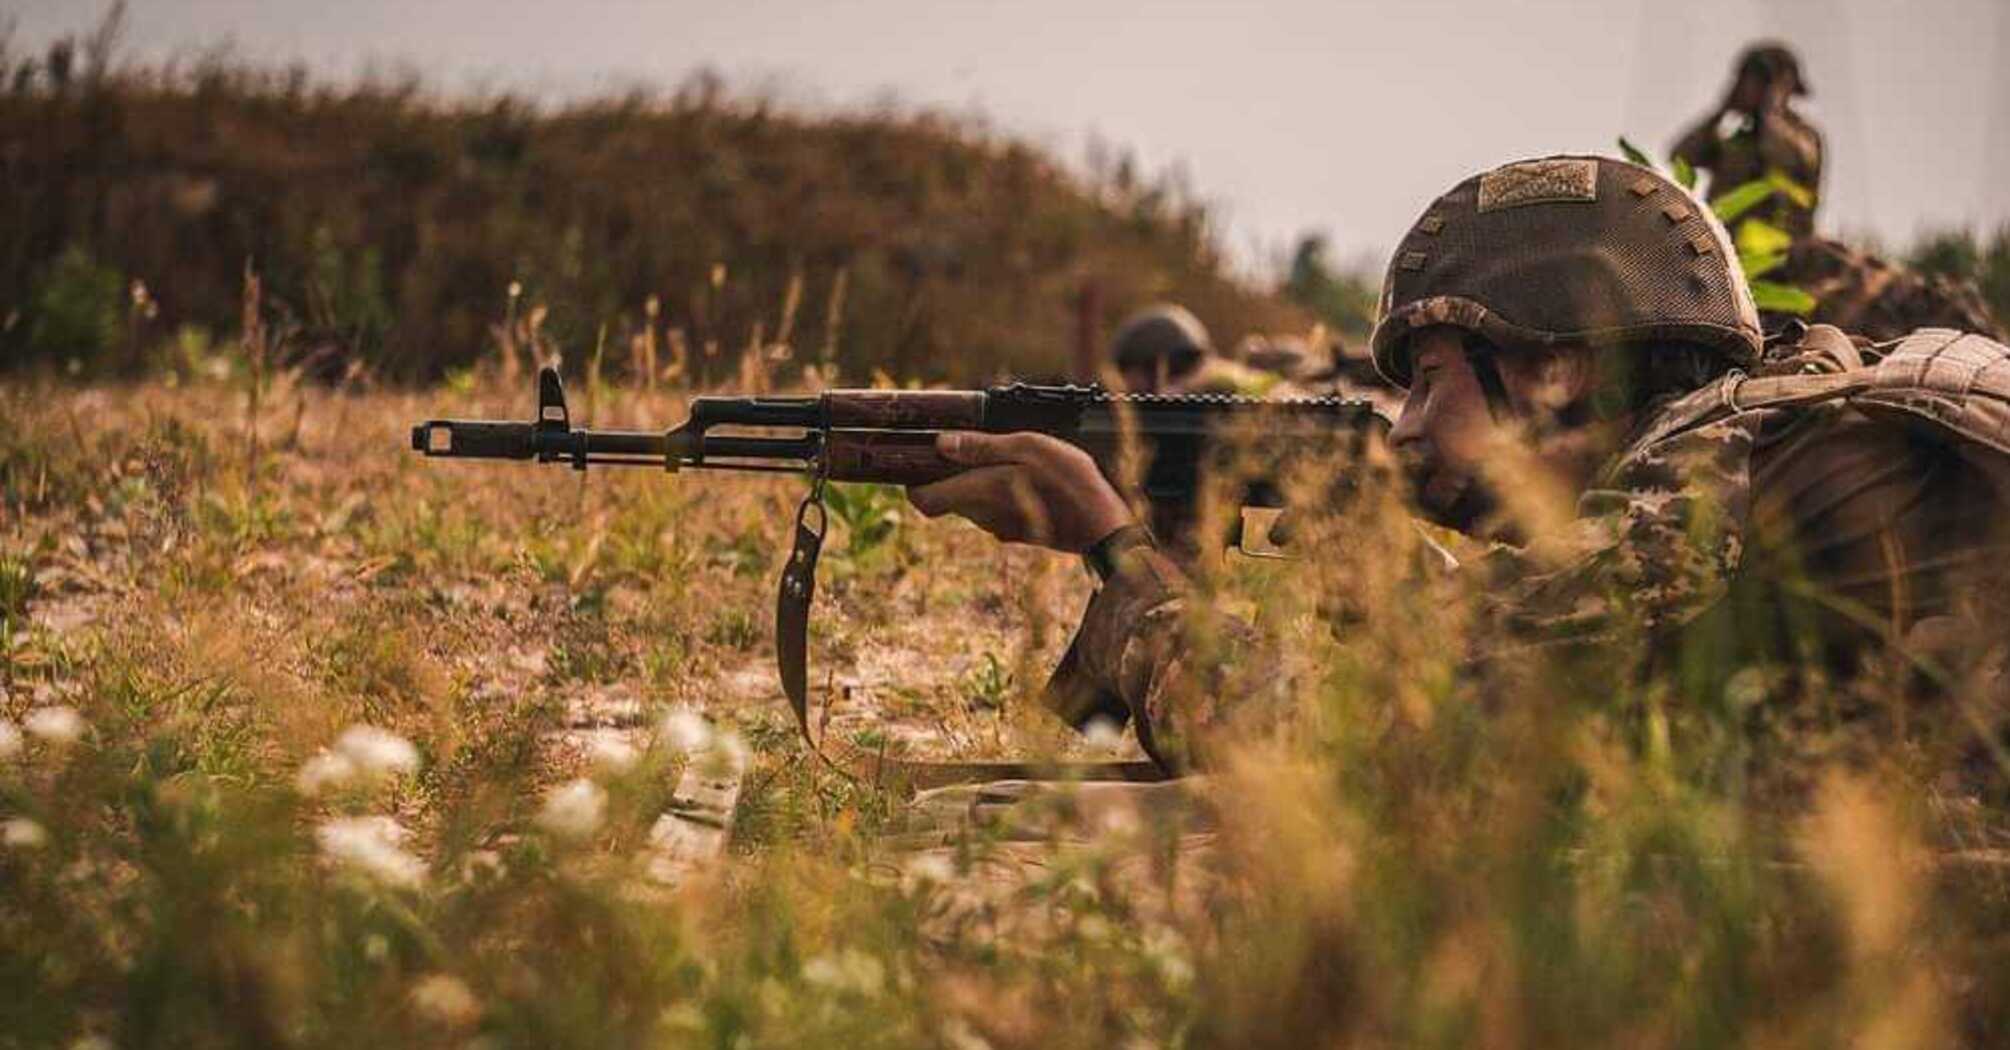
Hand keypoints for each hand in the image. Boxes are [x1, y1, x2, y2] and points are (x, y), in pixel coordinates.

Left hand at [906, 431, 1133, 552]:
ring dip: (979, 481)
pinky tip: (1026, 478)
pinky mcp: (1018, 533)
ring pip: (972, 503)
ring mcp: (1000, 527)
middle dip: (952, 473)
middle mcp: (981, 516)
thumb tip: (941, 443)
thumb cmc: (1069, 483)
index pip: (922, 500)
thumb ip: (982, 447)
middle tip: (970, 445)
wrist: (1104, 527)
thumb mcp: (1028, 448)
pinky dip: (1000, 494)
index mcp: (976, 493)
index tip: (921, 460)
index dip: (914, 482)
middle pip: (948, 497)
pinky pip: (996, 511)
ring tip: (1007, 456)